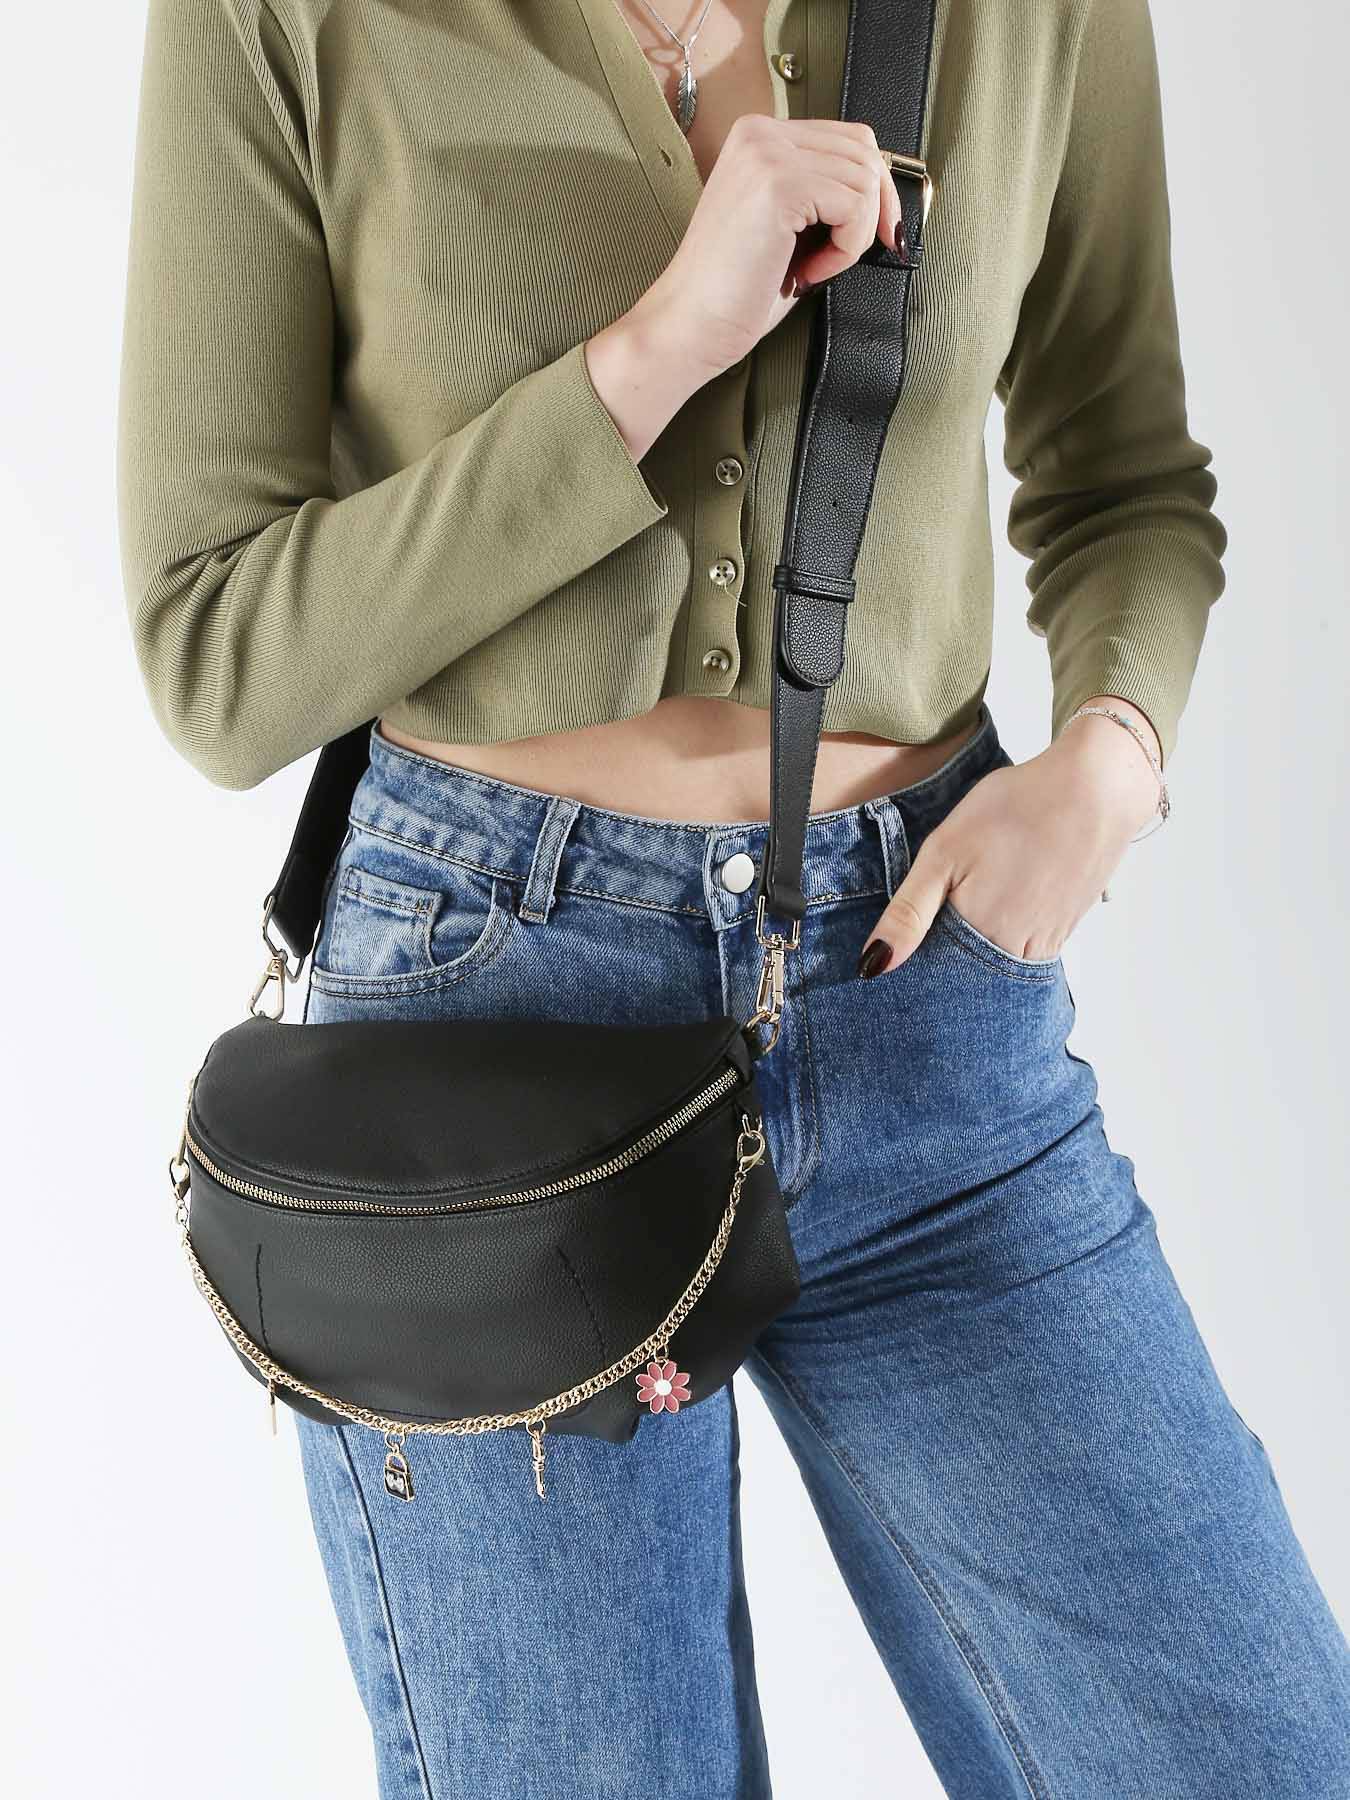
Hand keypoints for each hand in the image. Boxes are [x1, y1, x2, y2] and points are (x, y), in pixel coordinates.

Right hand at [587, 114, 900, 447]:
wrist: (689, 326)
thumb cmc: (733, 291)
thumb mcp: (787, 226)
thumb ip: (823, 193)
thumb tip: (884, 191)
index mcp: (758, 136)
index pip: (849, 138)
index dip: (873, 190)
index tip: (871, 235)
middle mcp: (760, 133)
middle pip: (864, 150)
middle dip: (873, 211)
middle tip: (843, 258)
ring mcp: (767, 154)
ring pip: (865, 178)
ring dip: (853, 236)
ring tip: (812, 268)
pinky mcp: (779, 185)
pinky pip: (853, 206)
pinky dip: (844, 250)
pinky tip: (808, 272)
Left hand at [856, 704, 1163, 975]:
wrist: (1095, 788)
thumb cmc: (1016, 809)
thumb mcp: (944, 852)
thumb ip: (908, 913)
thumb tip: (874, 967)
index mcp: (977, 934)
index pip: (931, 974)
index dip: (913, 958)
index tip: (907, 935)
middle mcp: (1013, 952)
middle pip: (965, 977)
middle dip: (944, 960)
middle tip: (945, 908)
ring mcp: (1043, 946)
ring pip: (994, 967)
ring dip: (975, 951)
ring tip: (977, 897)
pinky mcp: (1062, 932)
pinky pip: (1022, 955)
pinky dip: (1004, 941)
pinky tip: (1002, 902)